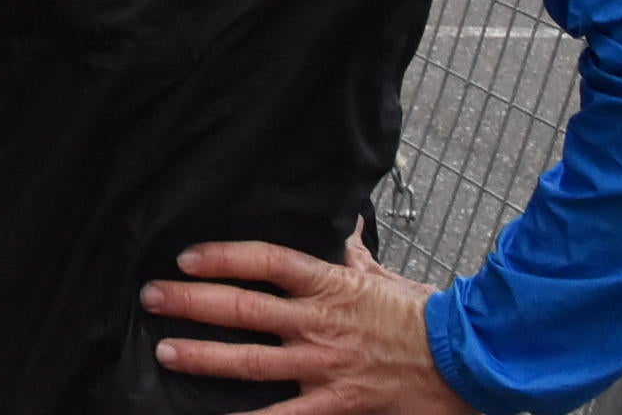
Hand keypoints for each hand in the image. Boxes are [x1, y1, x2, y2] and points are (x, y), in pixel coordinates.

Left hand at [142, 234, 466, 414]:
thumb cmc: (428, 319)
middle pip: (242, 307)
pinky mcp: (336, 403)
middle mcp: (317, 323)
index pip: (264, 260)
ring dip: (203, 355)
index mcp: (329, 285)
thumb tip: (343, 224)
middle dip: (191, 302)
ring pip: (250, 359)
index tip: (186, 256)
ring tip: (164, 350)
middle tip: (151, 296)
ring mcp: (323, 366)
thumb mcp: (386, 279)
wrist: (470, 361)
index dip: (221, 256)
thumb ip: (353, 255)